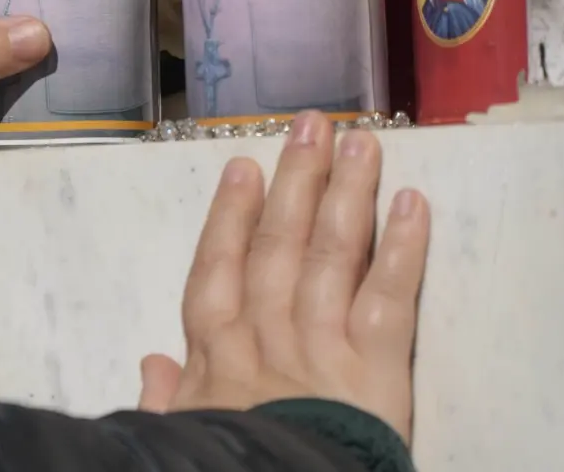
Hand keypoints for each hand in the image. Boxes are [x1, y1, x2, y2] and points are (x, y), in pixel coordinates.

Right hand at [137, 112, 429, 444]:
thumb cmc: (230, 468)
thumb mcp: (179, 436)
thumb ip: (166, 397)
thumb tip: (151, 358)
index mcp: (216, 356)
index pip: (219, 271)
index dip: (230, 216)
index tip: (243, 168)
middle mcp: (267, 338)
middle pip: (279, 247)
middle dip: (296, 182)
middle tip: (312, 125)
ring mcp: (321, 349)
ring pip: (331, 256)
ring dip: (345, 193)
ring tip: (360, 142)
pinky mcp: (375, 372)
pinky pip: (388, 299)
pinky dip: (402, 248)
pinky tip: (412, 203)